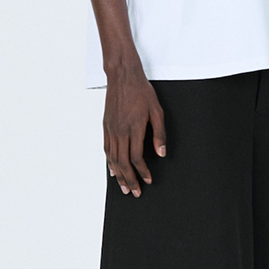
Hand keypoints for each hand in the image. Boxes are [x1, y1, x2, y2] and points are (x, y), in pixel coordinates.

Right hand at [103, 46, 166, 196]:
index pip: (137, 157)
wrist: (123, 76)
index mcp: (134, 128)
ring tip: (124, 187)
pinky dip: (109, 163)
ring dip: (119, 175)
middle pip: (123, 162)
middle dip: (130, 180)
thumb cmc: (141, 91)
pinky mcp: (106, 126)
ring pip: (113, 159)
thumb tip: (161, 153)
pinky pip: (106, 149)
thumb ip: (159, 133)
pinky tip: (113, 170)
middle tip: (135, 192)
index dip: (143, 172)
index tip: (148, 180)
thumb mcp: (157, 110)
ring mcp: (111, 129)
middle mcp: (120, 131)